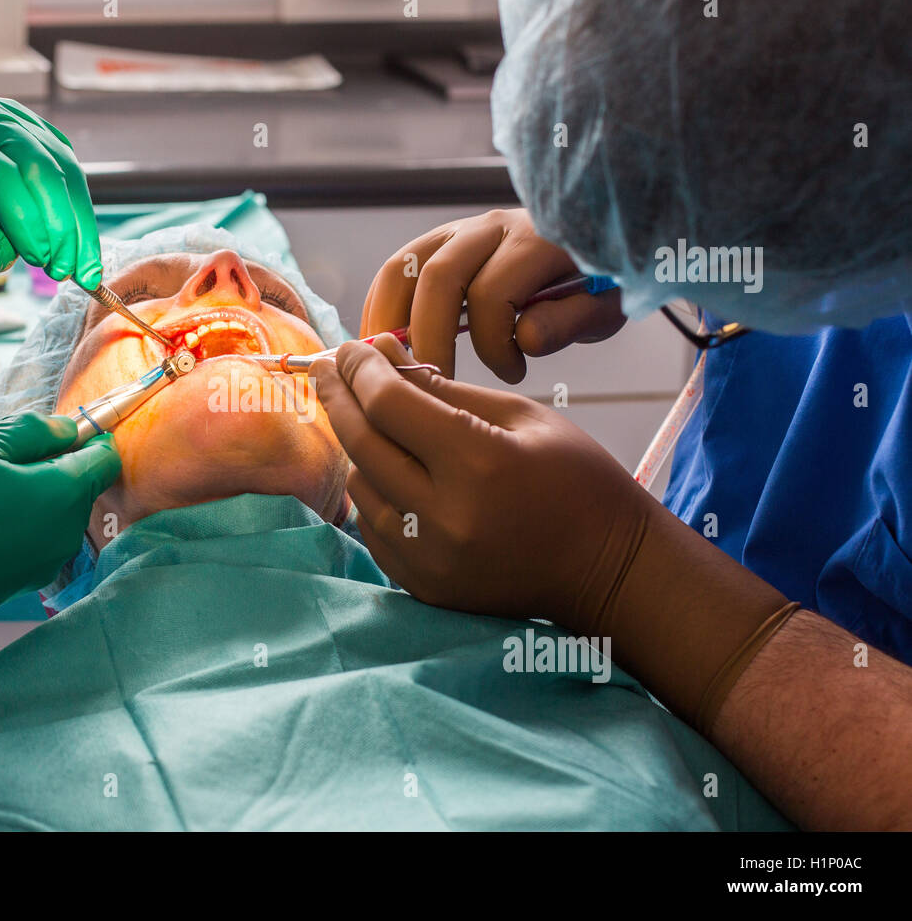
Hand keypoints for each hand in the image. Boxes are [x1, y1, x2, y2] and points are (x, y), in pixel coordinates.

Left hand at [0, 92, 102, 285]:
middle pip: (39, 167)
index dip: (23, 218)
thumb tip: (7, 255)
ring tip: (81, 268)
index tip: (40, 260)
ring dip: (78, 224)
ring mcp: (20, 120)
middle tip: (65, 271)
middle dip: (59, 225)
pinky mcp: (44, 134)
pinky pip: (71, 173)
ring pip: (64, 170)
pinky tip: (82, 245)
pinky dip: (80, 213)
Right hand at [0, 413, 118, 725]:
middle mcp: (69, 531)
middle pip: (81, 484)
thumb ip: (31, 431)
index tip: (56, 429)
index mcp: (64, 493)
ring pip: (57, 510)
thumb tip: (70, 428)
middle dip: (52, 464)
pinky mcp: (30, 579)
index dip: (89, 436)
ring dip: (33, 492)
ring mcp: (51, 560)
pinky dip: (21, 520)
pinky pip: (39, 535)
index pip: (106, 457)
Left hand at [310, 335, 656, 623]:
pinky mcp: (422, 587)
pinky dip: (373, 492)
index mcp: (478, 464)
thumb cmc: (576, 481)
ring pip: (359, 486)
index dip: (360, 369)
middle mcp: (445, 518)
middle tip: (328, 368)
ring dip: (358, 448)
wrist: (608, 570)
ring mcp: (429, 560)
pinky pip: (371, 527)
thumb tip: (383, 355)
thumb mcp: (521, 417)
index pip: (389, 404)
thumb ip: (445, 388)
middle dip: (339, 397)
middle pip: (361, 444)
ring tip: (375, 423)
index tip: (349, 349)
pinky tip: (390, 470)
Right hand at [361, 209, 624, 381]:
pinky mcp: (439, 242)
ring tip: (389, 367)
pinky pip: (396, 270)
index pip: (493, 293)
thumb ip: (568, 321)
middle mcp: (491, 226)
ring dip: (388, 321)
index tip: (512, 374)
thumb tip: (525, 340)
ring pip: (402, 267)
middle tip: (431, 384)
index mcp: (537, 239)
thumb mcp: (602, 307)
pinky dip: (382, 309)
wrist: (593, 241)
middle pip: (437, 276)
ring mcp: (459, 230)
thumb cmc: (595, 283)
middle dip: (427, 337)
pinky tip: (385, 347)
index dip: (493, 345)